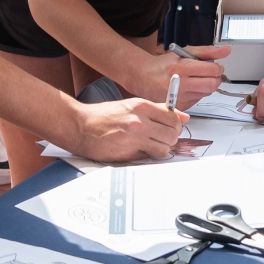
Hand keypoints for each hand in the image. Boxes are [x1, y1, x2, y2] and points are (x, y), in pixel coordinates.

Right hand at [68, 96, 186, 162]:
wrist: (79, 126)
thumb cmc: (103, 116)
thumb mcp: (131, 105)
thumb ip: (159, 110)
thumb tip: (184, 117)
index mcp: (141, 106)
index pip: (174, 118)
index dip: (176, 126)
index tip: (171, 128)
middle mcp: (139, 121)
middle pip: (173, 135)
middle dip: (170, 139)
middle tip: (161, 138)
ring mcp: (133, 138)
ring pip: (164, 149)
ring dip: (160, 149)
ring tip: (149, 145)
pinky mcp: (127, 153)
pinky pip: (149, 157)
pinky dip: (147, 156)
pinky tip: (138, 149)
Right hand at [125, 45, 228, 109]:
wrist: (144, 78)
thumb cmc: (164, 65)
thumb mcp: (184, 52)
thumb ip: (207, 51)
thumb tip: (226, 50)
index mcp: (182, 67)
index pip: (212, 70)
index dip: (218, 67)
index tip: (215, 66)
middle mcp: (180, 84)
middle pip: (212, 85)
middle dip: (216, 78)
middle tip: (210, 74)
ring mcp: (179, 97)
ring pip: (206, 93)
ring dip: (206, 86)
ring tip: (196, 80)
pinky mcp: (179, 106)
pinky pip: (197, 100)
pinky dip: (197, 94)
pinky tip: (189, 88)